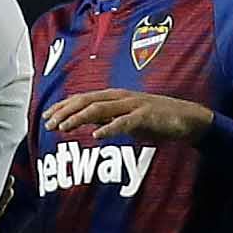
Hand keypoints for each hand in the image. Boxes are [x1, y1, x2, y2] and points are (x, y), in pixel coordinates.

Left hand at [40, 89, 212, 142]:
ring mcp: (133, 105)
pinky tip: (96, 136)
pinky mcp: (146, 116)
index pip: (82, 98)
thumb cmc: (154, 119)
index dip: (63, 106)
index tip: (46, 117)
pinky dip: (109, 128)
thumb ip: (105, 119)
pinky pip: (124, 122)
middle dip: (65, 112)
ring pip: (100, 109)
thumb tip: (82, 123)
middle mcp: (120, 97)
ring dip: (79, 118)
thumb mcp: (124, 118)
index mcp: (114, 97)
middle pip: (86, 101)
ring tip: (64, 128)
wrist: (187, 119)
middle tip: (48, 124)